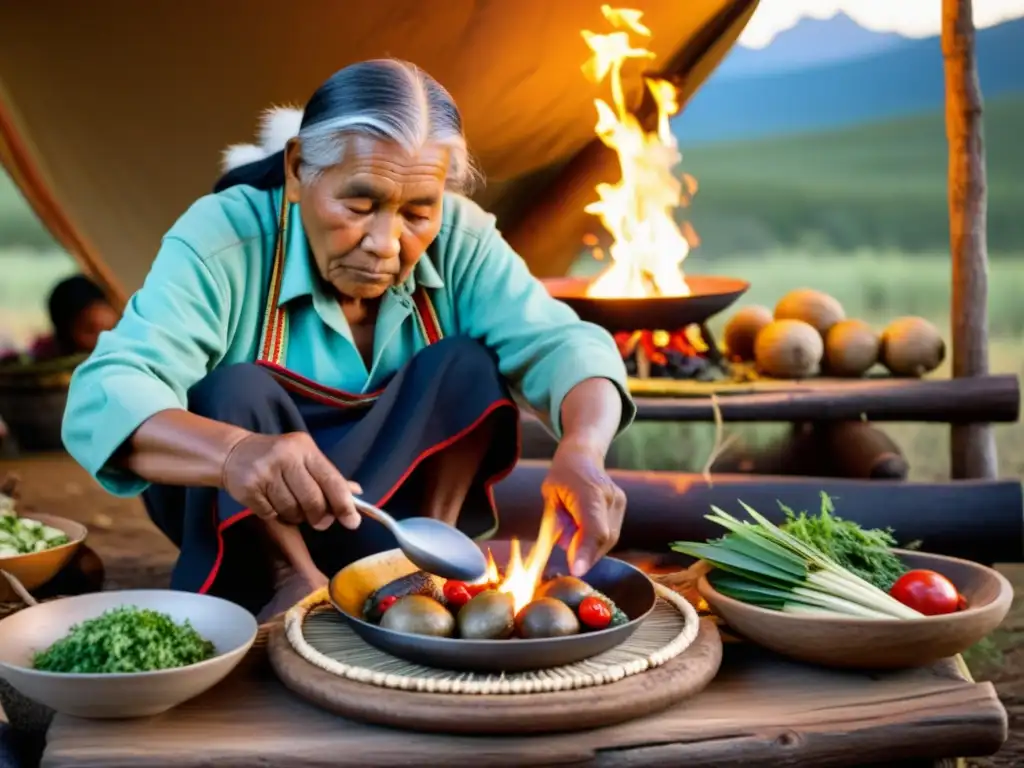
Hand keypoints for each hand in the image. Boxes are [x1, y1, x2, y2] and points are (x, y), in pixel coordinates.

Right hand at [221, 432, 361, 530]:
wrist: (234, 453)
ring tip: (289, 504)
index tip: (353, 522)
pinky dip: (275, 514)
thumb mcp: (305, 458)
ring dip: (295, 516)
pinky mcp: (249, 488)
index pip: (331, 479)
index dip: (344, 503)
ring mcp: (265, 472)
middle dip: (319, 516)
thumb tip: (356, 492)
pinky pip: (271, 514)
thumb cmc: (278, 458)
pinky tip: (270, 502)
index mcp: (305, 449)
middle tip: (320, 521)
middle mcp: (286, 457)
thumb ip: (328, 476)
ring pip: (292, 510)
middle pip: (313, 500)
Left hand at [542, 440, 625, 576]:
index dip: (586, 551)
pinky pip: (610, 535)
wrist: (584, 456)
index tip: (576, 570)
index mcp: (589, 491)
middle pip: (602, 539)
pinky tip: (583, 529)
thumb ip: (555, 524)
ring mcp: (619, 503)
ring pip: (608, 540)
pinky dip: (595, 540)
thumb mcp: (549, 496)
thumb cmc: (563, 475)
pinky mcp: (622, 509)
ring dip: (589, 547)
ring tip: (573, 529)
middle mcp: (609, 497)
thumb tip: (562, 551)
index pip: (593, 528)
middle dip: (583, 552)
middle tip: (566, 547)